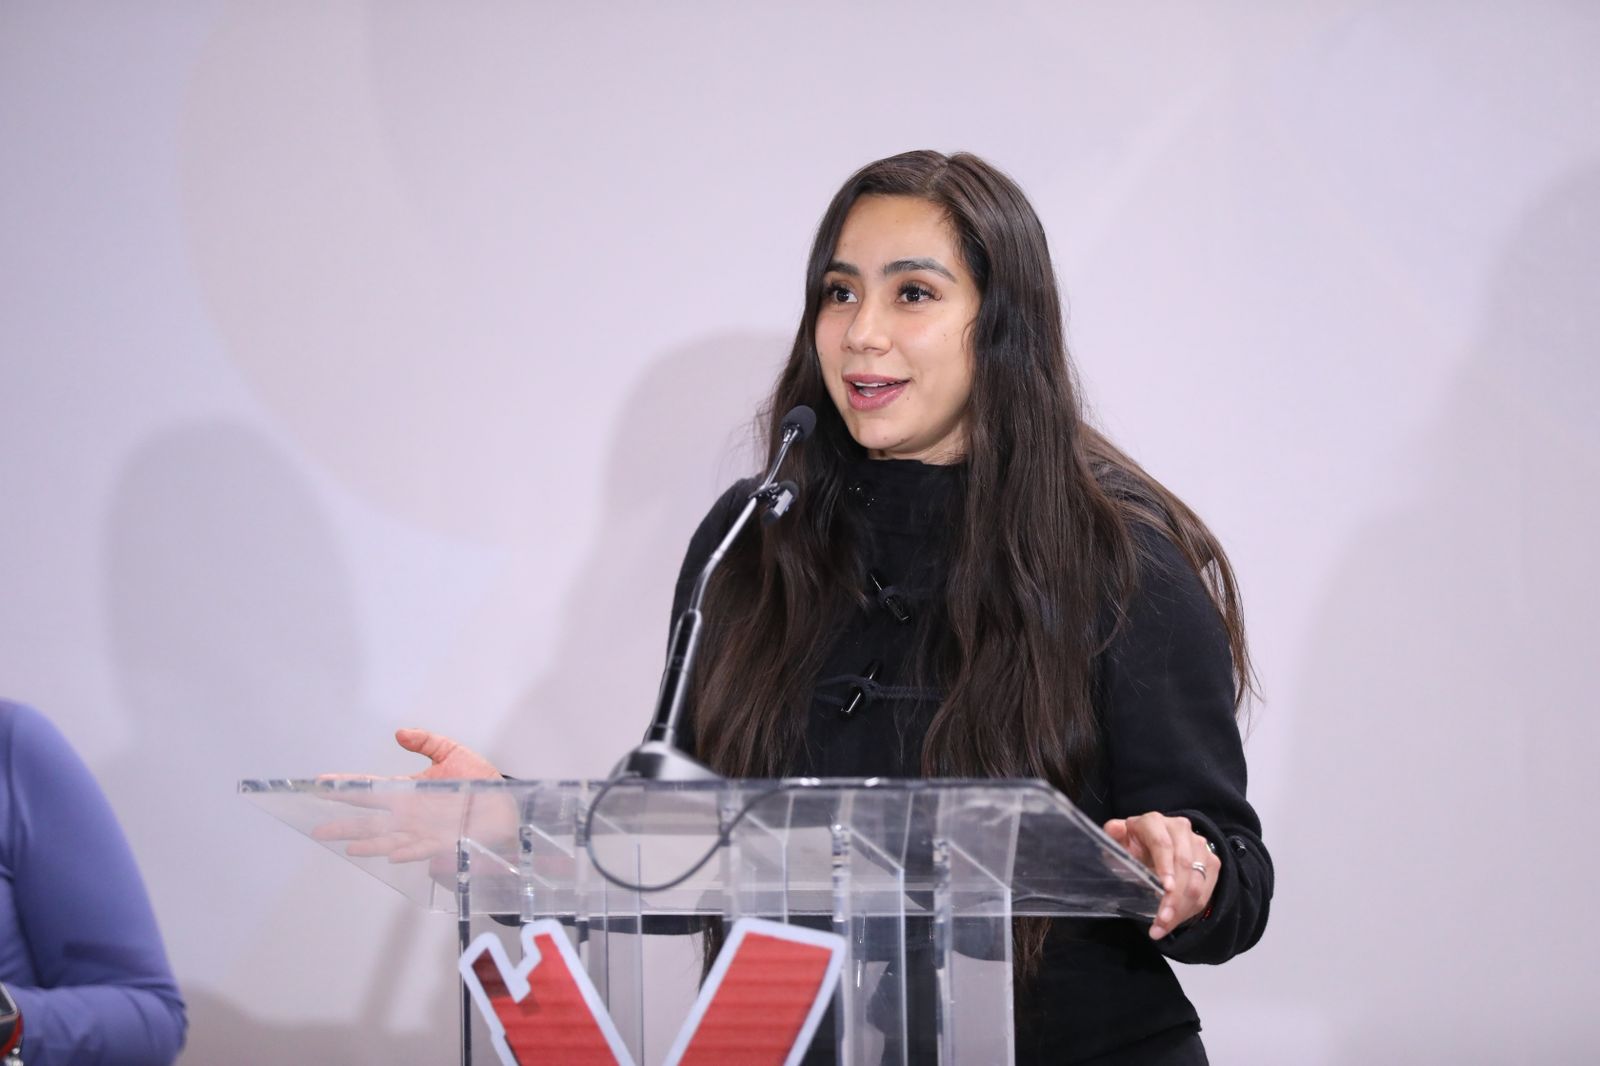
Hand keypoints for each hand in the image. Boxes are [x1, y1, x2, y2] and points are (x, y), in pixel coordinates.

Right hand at [312, 729, 510, 866]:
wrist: (505, 803)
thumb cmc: (479, 780)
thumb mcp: (451, 752)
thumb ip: (426, 741)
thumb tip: (399, 732)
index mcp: (407, 792)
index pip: (371, 789)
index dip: (346, 786)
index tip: (321, 784)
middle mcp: (409, 814)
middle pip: (371, 820)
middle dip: (345, 824)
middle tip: (319, 828)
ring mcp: (423, 830)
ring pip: (389, 840)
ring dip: (369, 844)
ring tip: (349, 846)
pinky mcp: (442, 842)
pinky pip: (421, 848)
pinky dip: (406, 852)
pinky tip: (391, 854)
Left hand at [1104, 812, 1218, 939]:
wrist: (1156, 846)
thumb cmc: (1134, 846)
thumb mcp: (1119, 841)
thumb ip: (1113, 835)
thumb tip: (1116, 829)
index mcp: (1154, 822)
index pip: (1163, 844)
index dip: (1165, 866)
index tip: (1166, 889)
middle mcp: (1180, 829)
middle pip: (1183, 864)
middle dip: (1174, 897)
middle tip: (1161, 920)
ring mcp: (1199, 844)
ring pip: (1197, 881)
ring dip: (1182, 908)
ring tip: (1164, 926)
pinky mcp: (1211, 861)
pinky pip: (1206, 889)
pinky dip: (1190, 909)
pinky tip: (1174, 921)